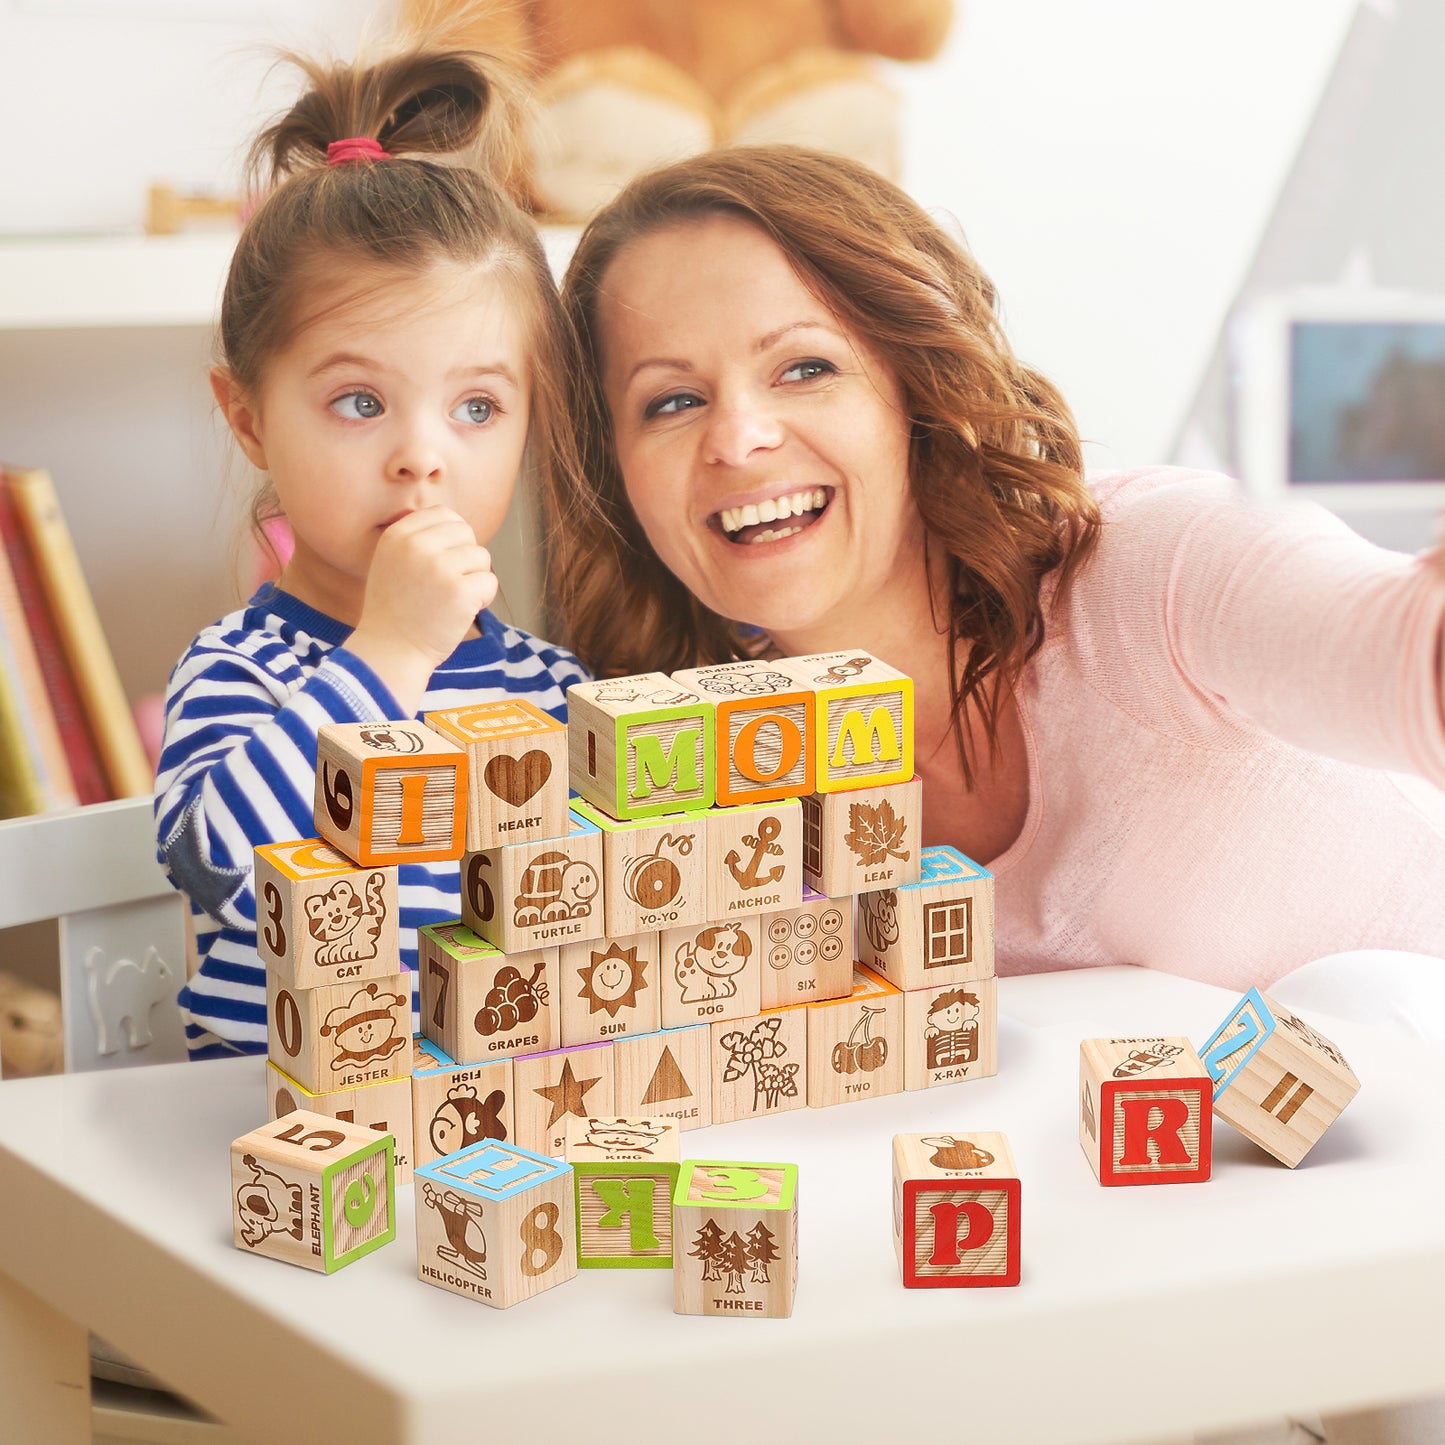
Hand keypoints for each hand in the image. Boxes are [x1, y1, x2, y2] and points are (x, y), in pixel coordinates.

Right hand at [347, 507, 497, 712]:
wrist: (390, 650)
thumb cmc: (396, 609)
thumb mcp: (392, 561)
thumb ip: (418, 538)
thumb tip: (458, 523)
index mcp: (398, 534)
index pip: (444, 514)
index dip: (453, 538)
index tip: (444, 562)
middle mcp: (416, 546)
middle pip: (466, 532)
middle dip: (466, 557)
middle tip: (448, 584)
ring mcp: (439, 568)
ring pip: (481, 556)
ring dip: (475, 579)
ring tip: (451, 600)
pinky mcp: (459, 591)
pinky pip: (490, 581)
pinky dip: (483, 598)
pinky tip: (461, 612)